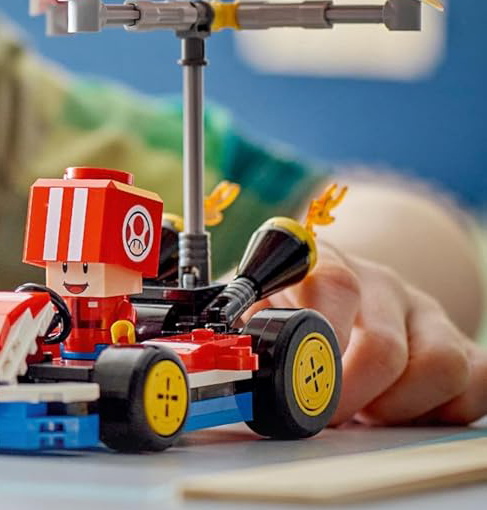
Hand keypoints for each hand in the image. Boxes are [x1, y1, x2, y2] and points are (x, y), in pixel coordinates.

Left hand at [249, 242, 486, 424]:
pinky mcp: (459, 343)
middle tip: (320, 416)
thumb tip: (217, 366)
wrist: (340, 290)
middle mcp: (379, 283)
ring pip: (440, 365)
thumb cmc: (286, 307)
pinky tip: (397, 410)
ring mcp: (423, 312)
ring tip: (361, 412)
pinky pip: (473, 383)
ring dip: (394, 406)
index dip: (320, 330)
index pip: (331, 282)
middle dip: (348, 394)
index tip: (300, 372)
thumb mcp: (250, 308)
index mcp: (322, 264)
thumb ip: (237, 331)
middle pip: (383, 343)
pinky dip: (437, 411)